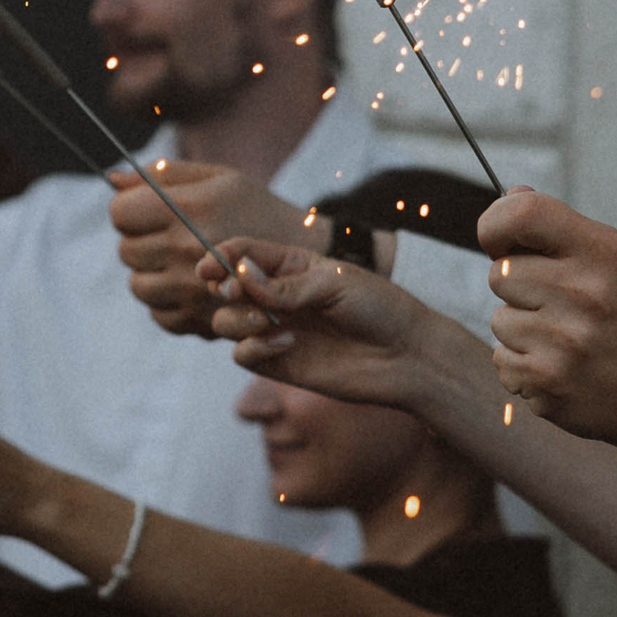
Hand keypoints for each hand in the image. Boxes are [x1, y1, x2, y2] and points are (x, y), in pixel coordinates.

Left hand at [110, 161, 317, 335]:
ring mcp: (193, 290)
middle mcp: (188, 251)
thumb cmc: (255, 209)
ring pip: (138, 285)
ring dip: (151, 273)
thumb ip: (164, 175)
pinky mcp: (199, 321)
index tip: (148, 209)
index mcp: (191, 209)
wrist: (303, 262)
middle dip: (141, 239)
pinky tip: (191, 285)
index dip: (130, 209)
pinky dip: (168, 301)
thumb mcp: (218, 177)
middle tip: (171, 235)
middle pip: (125, 250)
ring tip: (180, 261)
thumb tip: (112, 180)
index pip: (121, 213)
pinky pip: (157, 313)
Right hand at [198, 236, 428, 406]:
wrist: (407, 356)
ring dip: (235, 319)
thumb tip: (239, 275)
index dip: (221, 256)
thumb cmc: (379, 307)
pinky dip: (253, 349)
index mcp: (290, 265)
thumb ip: (285, 284)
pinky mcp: (278, 363)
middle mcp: (276, 296)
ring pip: (226, 322)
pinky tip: (285, 343)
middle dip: (222, 288)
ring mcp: (275, 329)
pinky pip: (243, 356)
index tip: (209, 266)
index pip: (242, 253)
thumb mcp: (335, 283)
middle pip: (224, 288)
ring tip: (263, 321)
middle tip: (235, 291)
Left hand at [476, 189, 616, 446]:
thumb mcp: (616, 262)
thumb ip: (562, 228)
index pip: (521, 214)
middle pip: (499, 273)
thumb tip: (510, 196)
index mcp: (603, 251)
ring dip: (522, 333)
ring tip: (566, 342)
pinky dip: (523, 368)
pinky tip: (562, 370)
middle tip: (557, 307)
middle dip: (518, 290)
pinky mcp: (549, 381)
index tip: (500, 243)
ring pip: (499, 321)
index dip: (495, 224)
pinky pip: (501, 360)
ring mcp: (566, 340)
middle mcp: (585, 292)